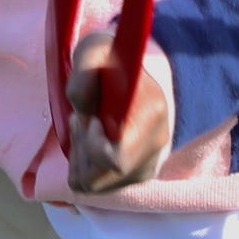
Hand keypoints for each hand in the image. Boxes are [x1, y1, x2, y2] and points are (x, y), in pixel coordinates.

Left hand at [63, 30, 172, 192]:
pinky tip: (94, 140)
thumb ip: (84, 74)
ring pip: (96, 186)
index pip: (115, 160)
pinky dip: (87, 167)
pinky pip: (99, 186)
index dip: (92, 145)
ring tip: (89, 128)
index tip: (92, 119)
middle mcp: (157, 144)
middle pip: (100, 179)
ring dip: (81, 159)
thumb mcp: (91, 52)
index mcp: (152, 113)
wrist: (126, 70)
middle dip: (81, 152)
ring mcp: (150, 162)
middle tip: (84, 121)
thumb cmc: (105, 60)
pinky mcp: (139, 174)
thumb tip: (83, 107)